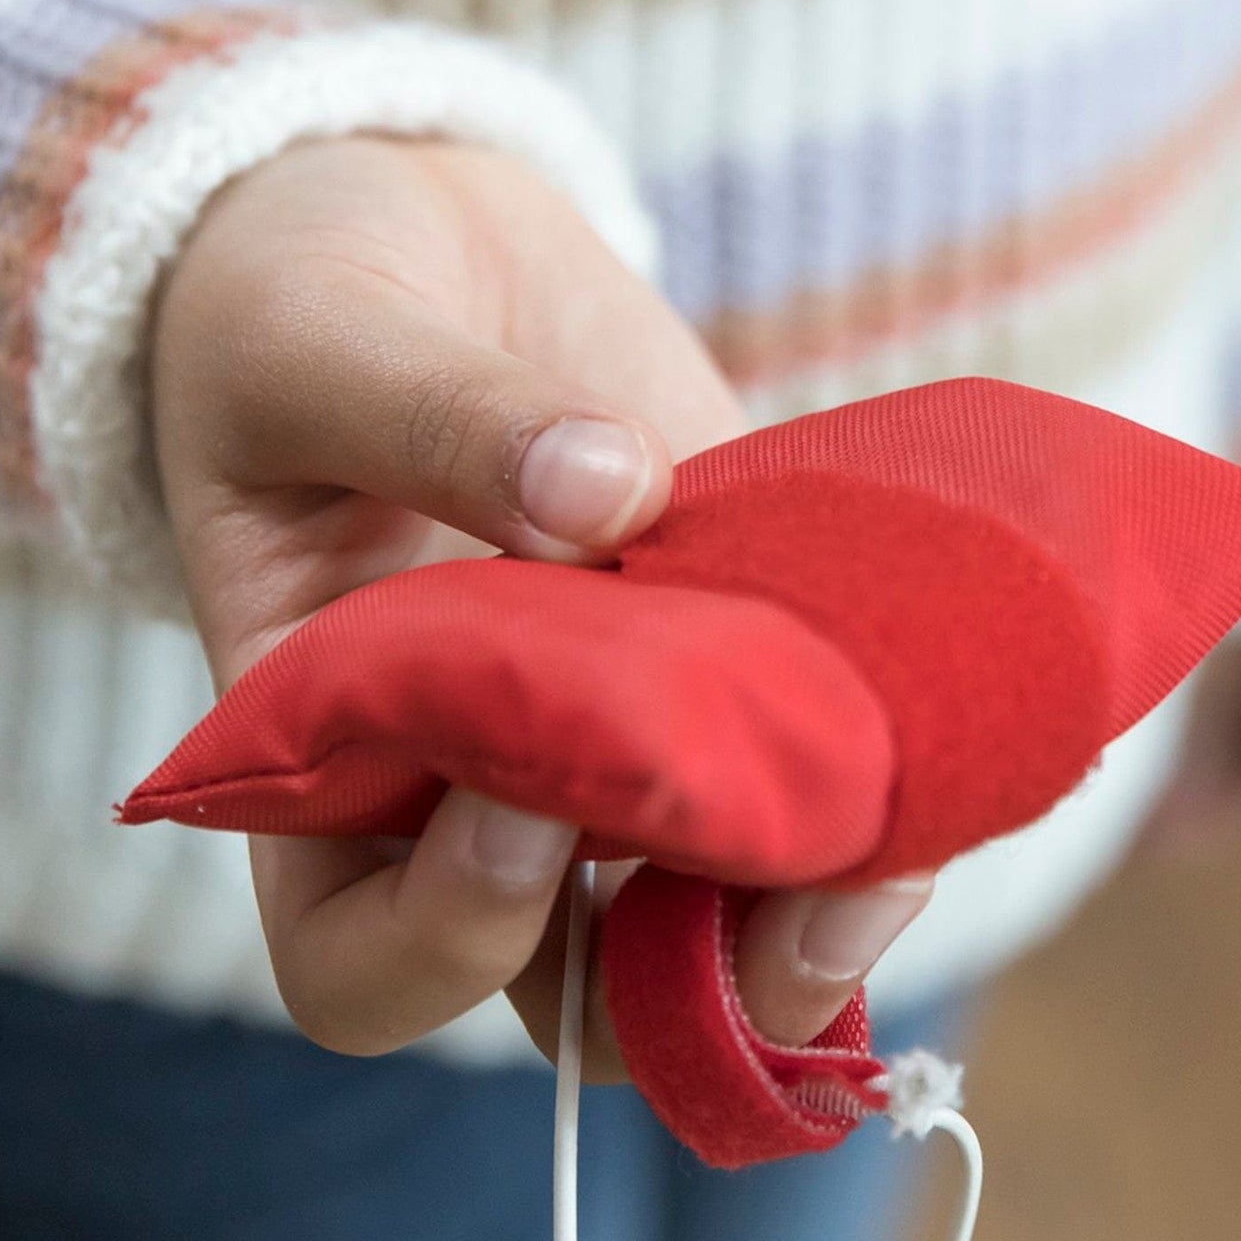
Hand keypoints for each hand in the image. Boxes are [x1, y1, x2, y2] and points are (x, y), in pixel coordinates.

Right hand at [151, 137, 930, 1067]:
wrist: (422, 244)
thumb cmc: (297, 304)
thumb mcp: (319, 342)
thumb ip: (442, 418)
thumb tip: (612, 494)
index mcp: (325, 767)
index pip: (359, 964)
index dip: (450, 936)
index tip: (521, 799)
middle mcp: (475, 796)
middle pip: (583, 997)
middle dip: (695, 988)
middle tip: (803, 896)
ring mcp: (620, 743)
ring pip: (720, 918)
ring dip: (818, 916)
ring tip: (903, 843)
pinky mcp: (732, 660)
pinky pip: (810, 776)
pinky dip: (881, 781)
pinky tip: (943, 730)